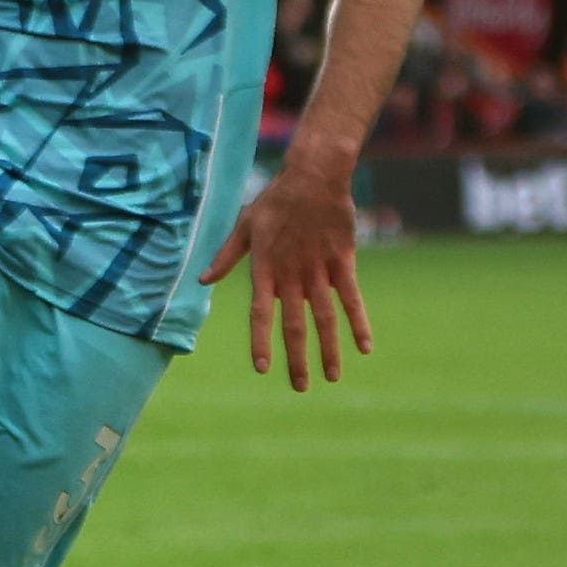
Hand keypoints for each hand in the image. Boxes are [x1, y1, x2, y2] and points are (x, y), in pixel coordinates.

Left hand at [203, 155, 373, 392]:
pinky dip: (359, 322)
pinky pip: (352, 299)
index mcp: (265, 270)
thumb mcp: (244, 227)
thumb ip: (225, 256)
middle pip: (294, 325)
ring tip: (332, 377)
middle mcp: (292, 276)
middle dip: (297, 359)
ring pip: (325, 319)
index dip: (261, 342)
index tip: (263, 368)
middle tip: (300, 387)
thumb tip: (202, 281)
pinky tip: (365, 347)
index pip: (260, 314)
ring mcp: (319, 271)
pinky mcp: (343, 263)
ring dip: (329, 350)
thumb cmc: (275, 202)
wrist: (313, 178)